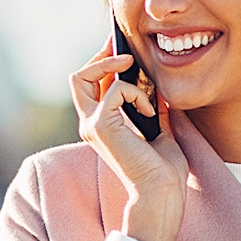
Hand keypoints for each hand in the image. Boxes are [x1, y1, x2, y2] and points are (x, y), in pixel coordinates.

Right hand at [70, 49, 187, 240]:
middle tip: (125, 49)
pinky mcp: (99, 126)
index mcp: (102, 125)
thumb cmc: (162, 169)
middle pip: (78, 77)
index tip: (125, 49)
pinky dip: (136, 93)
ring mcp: (91, 125)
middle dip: (101, 56)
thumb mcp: (159, 127)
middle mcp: (90, 123)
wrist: (160, 191)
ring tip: (138, 75)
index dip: (105, 63)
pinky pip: (114, 89)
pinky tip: (150, 111)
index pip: (92, 85)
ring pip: (83, 76)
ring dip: (115, 68)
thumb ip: (152, 105)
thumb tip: (157, 82)